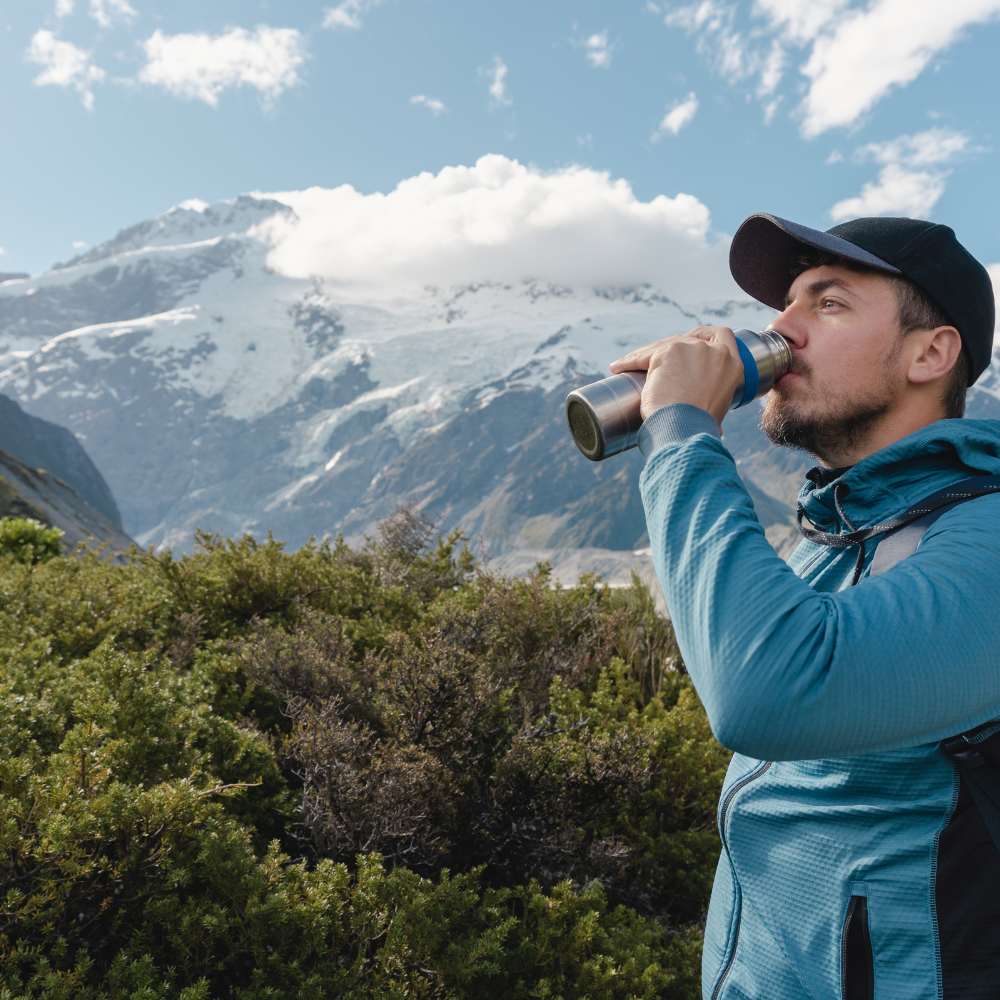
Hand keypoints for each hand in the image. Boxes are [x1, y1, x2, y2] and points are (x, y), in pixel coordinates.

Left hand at [608, 326, 743, 424]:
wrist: (685, 429)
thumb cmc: (699, 428)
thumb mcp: (717, 410)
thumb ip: (715, 408)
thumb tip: (716, 431)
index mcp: (732, 363)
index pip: (721, 335)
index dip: (704, 335)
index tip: (689, 342)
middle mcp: (714, 351)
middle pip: (686, 339)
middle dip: (667, 349)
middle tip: (652, 363)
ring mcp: (691, 348)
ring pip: (662, 345)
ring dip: (645, 355)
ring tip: (629, 367)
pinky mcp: (667, 352)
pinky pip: (643, 356)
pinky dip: (628, 362)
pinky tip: (618, 368)